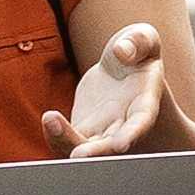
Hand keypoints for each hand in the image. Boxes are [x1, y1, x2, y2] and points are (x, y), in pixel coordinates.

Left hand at [44, 23, 194, 158]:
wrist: (123, 68)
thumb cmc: (138, 53)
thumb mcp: (144, 38)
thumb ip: (139, 41)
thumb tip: (122, 51)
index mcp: (144, 104)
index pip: (140, 123)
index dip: (132, 134)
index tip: (121, 145)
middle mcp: (124, 125)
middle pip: (111, 146)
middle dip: (97, 153)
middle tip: (78, 155)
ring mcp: (102, 131)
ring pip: (86, 147)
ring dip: (69, 143)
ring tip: (51, 121)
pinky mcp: (83, 129)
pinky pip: (68, 140)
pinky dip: (57, 135)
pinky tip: (49, 120)